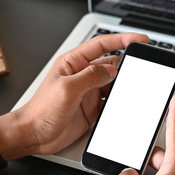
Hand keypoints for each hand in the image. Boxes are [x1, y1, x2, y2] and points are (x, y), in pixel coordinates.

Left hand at [17, 33, 148, 154]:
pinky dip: (117, 103)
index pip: (101, 45)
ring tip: (127, 93)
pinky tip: (119, 106)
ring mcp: (88, 92)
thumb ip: (91, 76)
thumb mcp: (67, 89)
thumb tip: (111, 70)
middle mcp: (82, 76)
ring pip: (113, 84)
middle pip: (110, 65)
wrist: (35, 135)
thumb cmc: (41, 111)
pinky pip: (110, 102)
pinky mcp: (92, 108)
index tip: (139, 40)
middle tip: (136, 74)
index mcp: (73, 63)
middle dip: (124, 68)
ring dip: (121, 88)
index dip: (121, 39)